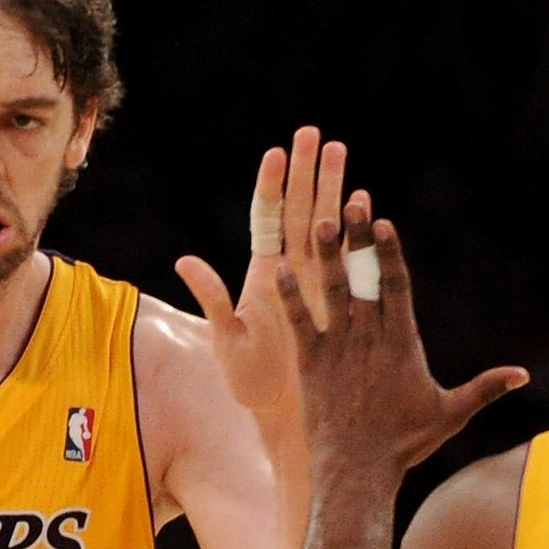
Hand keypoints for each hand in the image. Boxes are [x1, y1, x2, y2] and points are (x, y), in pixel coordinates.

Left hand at [175, 126, 354, 422]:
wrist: (284, 414)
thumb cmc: (252, 382)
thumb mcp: (226, 339)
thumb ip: (211, 297)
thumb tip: (184, 259)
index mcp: (264, 275)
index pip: (267, 219)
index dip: (272, 186)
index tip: (277, 152)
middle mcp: (291, 272)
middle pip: (299, 211)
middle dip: (307, 173)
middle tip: (315, 134)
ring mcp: (318, 283)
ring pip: (326, 227)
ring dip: (333, 190)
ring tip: (340, 152)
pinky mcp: (339, 301)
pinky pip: (348, 262)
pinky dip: (354, 234)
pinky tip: (364, 205)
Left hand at [277, 203, 528, 481]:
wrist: (357, 472)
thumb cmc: (405, 445)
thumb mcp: (451, 414)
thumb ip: (485, 388)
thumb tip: (524, 375)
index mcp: (402, 344)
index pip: (396, 287)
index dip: (388, 253)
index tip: (383, 222)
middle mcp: (368, 339)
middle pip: (363, 278)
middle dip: (358, 239)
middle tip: (353, 202)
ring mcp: (338, 349)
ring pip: (331, 292)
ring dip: (325, 256)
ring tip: (319, 221)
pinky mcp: (311, 364)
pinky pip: (299, 323)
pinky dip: (290, 297)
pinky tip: (279, 268)